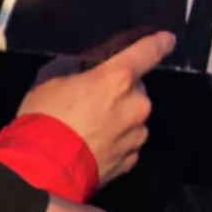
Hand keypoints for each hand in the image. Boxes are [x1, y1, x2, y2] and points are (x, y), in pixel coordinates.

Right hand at [18, 31, 173, 187]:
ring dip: (119, 120)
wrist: (43, 171)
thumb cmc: (45, 118)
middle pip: (136, 89)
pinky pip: (127, 144)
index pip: (148, 52)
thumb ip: (73, 68)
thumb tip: (80, 68)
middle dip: (120, 92)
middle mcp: (136, 104)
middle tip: (93, 102)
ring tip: (90, 130)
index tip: (167, 40)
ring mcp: (136, 135)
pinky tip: (93, 148)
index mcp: (118, 78)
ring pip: (134, 119)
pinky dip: (115, 143)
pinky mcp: (131, 161)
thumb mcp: (50, 79)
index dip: (159, 43)